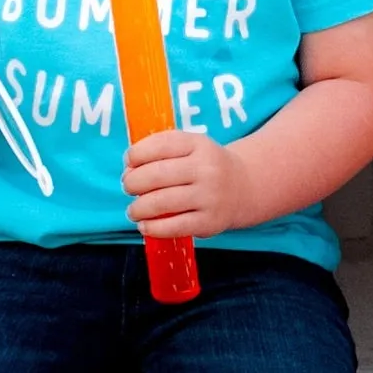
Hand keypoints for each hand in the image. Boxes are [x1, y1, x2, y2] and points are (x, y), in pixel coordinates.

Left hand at [122, 131, 254, 238]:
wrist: (244, 187)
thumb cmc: (203, 168)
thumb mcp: (190, 148)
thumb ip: (160, 152)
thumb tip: (128, 171)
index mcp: (199, 144)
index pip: (160, 145)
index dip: (136, 154)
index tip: (129, 163)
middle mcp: (206, 168)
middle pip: (156, 175)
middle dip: (133, 182)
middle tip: (129, 187)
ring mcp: (209, 196)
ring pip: (161, 202)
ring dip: (138, 208)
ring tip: (133, 210)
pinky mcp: (209, 221)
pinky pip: (173, 226)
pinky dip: (152, 228)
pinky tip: (144, 225)